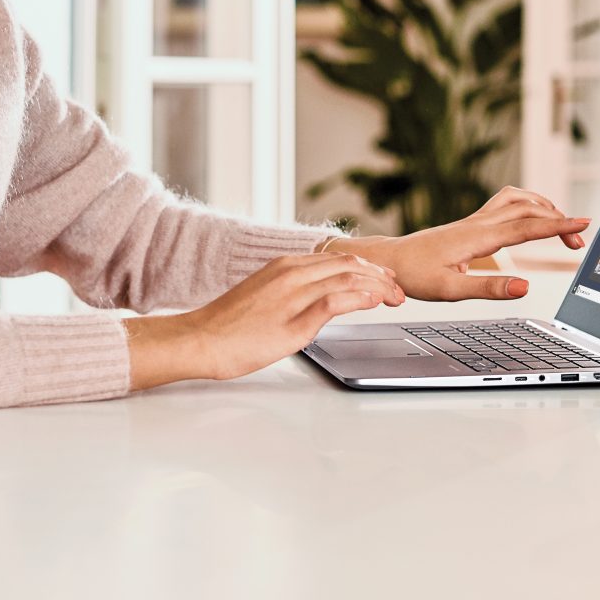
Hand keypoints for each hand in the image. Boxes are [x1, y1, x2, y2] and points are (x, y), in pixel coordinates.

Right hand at [124, 251, 405, 387]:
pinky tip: (376, 302)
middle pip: (348, 265)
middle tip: (400, 290)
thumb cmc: (226, 327)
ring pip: (347, 278)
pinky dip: (361, 298)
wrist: (199, 339)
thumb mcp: (264, 300)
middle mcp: (290, 272)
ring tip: (396, 297)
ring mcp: (292, 294)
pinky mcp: (292, 319)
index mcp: (284, 266)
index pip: (337, 259)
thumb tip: (317, 302)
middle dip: (380, 276)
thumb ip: (292, 296)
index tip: (385, 279)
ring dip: (378, 286)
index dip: (368, 268)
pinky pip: (335, 301)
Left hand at [327, 186, 589, 302]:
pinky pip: (506, 204)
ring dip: (544, 208)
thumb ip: (488, 288)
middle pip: (527, 209)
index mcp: (476, 238)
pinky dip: (528, 206)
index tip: (584, 224)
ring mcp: (475, 220)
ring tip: (562, 229)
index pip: (525, 226)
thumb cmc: (415, 275)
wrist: (390, 260)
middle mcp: (478, 223)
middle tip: (580, 241)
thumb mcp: (449, 290)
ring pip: (517, 200)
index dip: (557, 225)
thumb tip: (524, 286)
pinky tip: (533, 221)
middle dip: (558, 219)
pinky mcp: (472, 223)